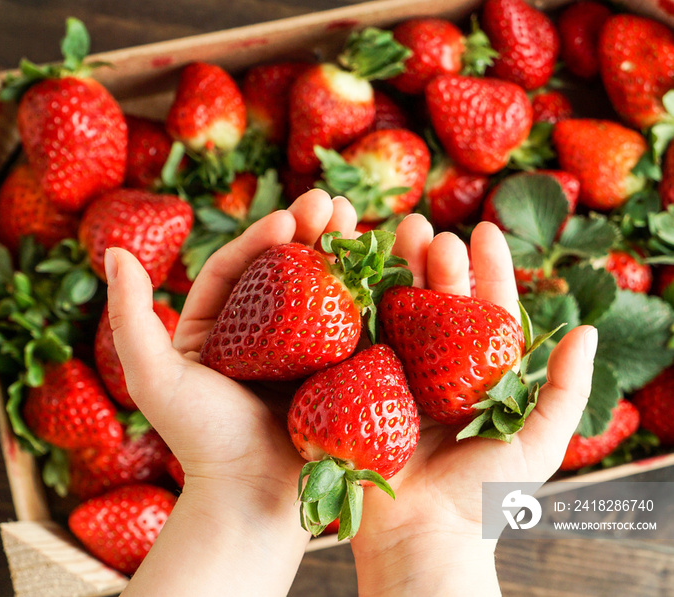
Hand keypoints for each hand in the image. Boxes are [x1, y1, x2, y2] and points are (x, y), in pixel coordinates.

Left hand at [108, 190, 357, 595]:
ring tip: (357, 219)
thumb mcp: (155, 378)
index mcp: (217, 327)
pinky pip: (350, 324)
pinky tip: (381, 264)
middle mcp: (260, 334)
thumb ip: (130, 316)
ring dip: (339, 251)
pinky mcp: (336, 369)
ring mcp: (302, 351)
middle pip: (285, 270)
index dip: (263, 236)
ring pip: (320, 290)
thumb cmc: (201, 441)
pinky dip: (365, 292)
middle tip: (332, 203)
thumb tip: (114, 251)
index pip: (240, 267)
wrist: (252, 500)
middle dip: (309, 231)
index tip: (289, 216)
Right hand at [350, 215, 597, 596]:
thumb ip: (565, 390)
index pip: (489, 311)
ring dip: (399, 271)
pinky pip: (361, 339)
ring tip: (398, 233)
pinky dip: (361, 304)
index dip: (490, 270)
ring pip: (400, 311)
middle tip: (432, 232)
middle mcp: (439, 368)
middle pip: (441, 303)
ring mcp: (398, 375)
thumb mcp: (537, 443)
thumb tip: (588, 332)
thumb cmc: (482, 496)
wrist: (420, 536)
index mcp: (481, 375)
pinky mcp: (361, 386)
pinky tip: (358, 273)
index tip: (484, 230)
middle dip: (439, 263)